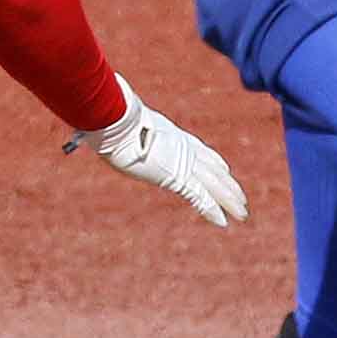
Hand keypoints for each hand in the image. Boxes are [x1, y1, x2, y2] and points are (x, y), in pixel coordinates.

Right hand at [67, 77, 248, 228]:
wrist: (115, 121)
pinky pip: (200, 198)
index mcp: (173, 135)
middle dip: (230, 185)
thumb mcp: (118, 123)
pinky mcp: (177, 177)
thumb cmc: (112, 118)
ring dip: (230, 201)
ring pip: (215, 185)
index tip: (226, 169)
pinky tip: (224, 222)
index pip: (200, 151)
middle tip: (242, 198)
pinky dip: (213, 210)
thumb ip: (117, 125)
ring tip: (243, 214)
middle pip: (214, 169)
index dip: (215, 162)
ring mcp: (183, 163)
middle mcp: (184, 148)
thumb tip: (93, 115)